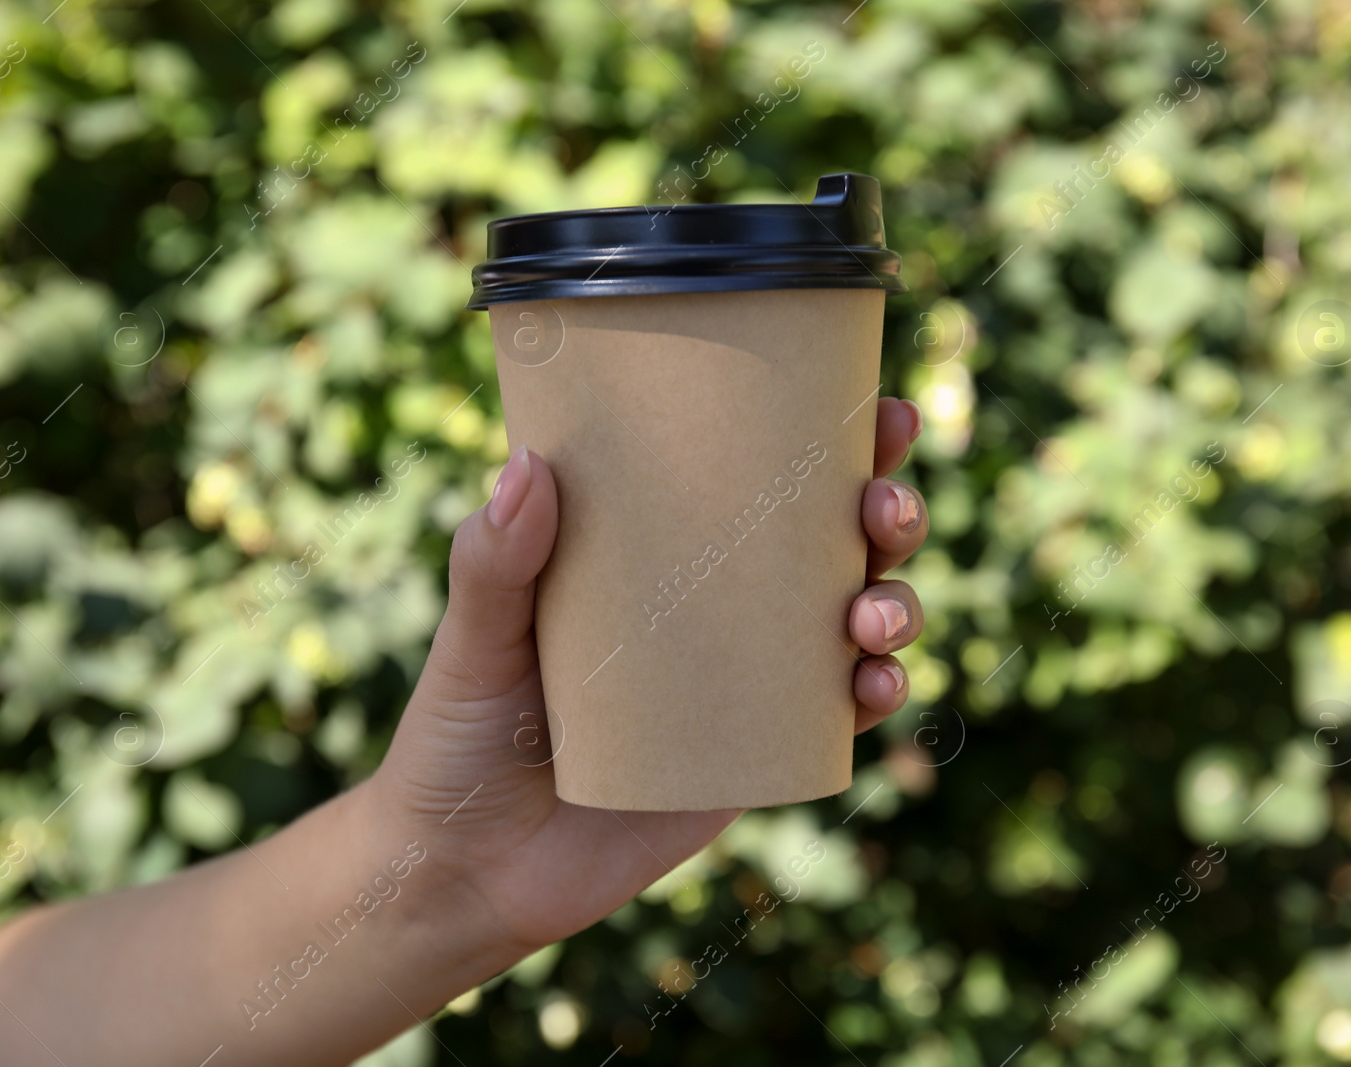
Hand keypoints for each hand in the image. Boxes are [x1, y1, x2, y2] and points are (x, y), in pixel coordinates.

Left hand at [369, 397, 928, 972]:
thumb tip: (529, 466)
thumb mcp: (473, 639)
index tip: (883, 409)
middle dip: (885, 512)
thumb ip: (493, 564)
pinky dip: (875, 693)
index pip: (753, 474)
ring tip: (874, 616)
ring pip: (853, 621)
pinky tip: (873, 686)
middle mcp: (713, 605)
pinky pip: (835, 717)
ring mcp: (741, 679)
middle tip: (884, 507)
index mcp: (655, 550)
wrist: (468, 874)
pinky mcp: (754, 756)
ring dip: (895, 604)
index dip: (835, 436)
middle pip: (830, 540)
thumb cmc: (456, 737)